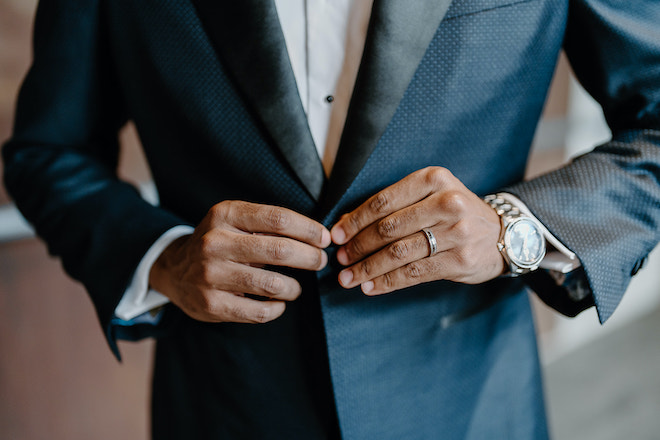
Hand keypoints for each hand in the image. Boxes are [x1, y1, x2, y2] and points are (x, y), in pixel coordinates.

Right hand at [149, 201, 330, 322]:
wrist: (175, 269)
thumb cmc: (220, 242)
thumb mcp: (235, 221)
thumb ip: (269, 224)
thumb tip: (318, 236)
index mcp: (226, 215)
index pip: (278, 219)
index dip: (309, 229)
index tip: (325, 238)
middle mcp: (215, 242)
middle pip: (279, 250)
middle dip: (309, 257)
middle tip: (320, 261)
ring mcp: (211, 275)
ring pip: (271, 284)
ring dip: (294, 287)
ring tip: (296, 287)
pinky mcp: (211, 304)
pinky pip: (259, 311)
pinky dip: (277, 308)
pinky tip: (279, 303)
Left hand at [330, 167, 504, 294]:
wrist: (504, 234)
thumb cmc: (455, 213)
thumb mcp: (430, 196)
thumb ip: (393, 207)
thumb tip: (345, 225)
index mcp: (434, 179)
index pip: (383, 201)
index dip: (354, 221)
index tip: (336, 235)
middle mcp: (447, 202)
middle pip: (388, 228)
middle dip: (358, 246)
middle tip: (340, 258)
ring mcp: (457, 232)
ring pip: (398, 253)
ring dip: (368, 268)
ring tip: (348, 278)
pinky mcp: (460, 260)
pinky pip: (413, 273)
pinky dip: (387, 282)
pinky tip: (371, 287)